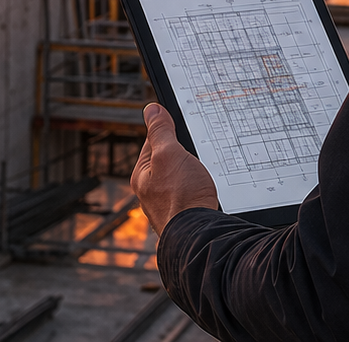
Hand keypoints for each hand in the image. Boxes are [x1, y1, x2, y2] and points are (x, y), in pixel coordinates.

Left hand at [132, 103, 218, 234]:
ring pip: (181, 178)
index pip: (153, 141)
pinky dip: (198, 189)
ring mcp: (167, 205)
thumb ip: (160, 132)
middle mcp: (151, 192)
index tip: (180, 124)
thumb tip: (151, 110)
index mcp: (142, 175)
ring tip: (201, 174)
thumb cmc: (181, 197)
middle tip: (196, 152)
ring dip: (192, 173)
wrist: (198, 237)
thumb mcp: (169, 154)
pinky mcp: (183, 216)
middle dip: (183, 153)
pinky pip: (190, 194)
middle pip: (168, 160)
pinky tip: (205, 191)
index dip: (168, 130)